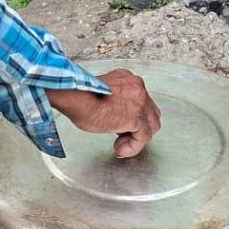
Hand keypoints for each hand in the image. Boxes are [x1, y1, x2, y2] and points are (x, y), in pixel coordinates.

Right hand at [46, 69, 162, 158]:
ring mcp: (140, 102)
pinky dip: (134, 147)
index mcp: (127, 78)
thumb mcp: (99, 91)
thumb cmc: (79, 95)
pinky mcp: (137, 118)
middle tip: (121, 134)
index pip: (140, 99)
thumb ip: (112, 99)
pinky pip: (143, 137)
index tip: (120, 125)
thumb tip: (111, 112)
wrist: (77, 97)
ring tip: (121, 144)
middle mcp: (137, 87)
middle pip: (150, 111)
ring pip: (151, 125)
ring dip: (137, 137)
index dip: (132, 115)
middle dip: (138, 125)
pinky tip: (121, 150)